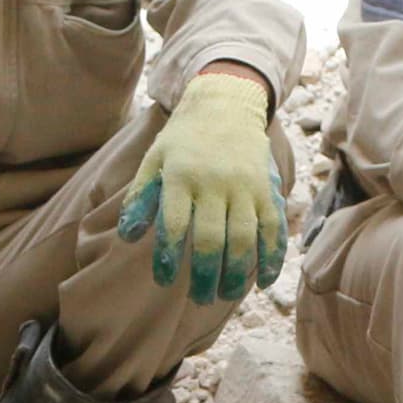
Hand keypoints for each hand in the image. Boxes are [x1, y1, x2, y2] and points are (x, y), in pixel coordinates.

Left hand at [119, 71, 283, 301]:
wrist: (225, 103)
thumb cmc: (184, 138)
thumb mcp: (154, 158)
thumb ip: (140, 197)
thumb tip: (128, 237)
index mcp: (182, 176)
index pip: (174, 225)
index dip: (169, 256)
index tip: (165, 280)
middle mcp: (215, 182)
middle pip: (212, 238)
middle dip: (205, 275)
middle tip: (200, 299)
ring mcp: (245, 186)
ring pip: (244, 238)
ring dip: (236, 273)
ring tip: (225, 295)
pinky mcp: (267, 189)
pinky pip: (273, 227)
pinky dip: (271, 256)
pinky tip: (263, 281)